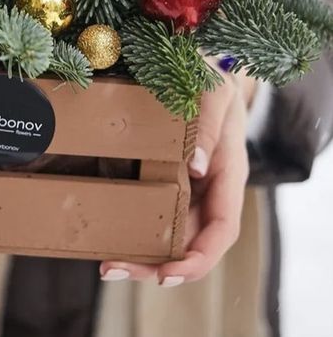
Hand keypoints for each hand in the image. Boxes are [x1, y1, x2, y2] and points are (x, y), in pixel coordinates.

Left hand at [100, 70, 249, 285]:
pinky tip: (110, 238)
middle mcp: (210, 188)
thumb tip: (195, 167)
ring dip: (143, 255)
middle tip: (115, 270)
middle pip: (192, 243)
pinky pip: (157, 214)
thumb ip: (208, 127)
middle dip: (158, 266)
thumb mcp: (213, 93)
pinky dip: (135, 230)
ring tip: (108, 266)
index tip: (168, 273)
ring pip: (172, 235)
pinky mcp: (168, 180)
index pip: (223, 230)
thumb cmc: (210, 75)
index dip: (199, 258)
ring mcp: (189, 187)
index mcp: (228, 173)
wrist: (198, 62)